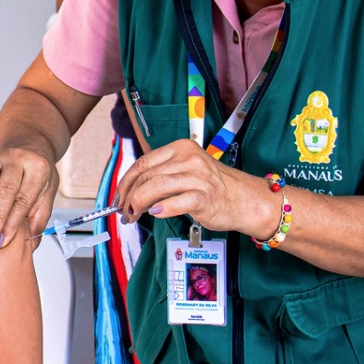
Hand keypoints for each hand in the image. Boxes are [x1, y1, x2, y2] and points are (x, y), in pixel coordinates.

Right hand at [0, 148, 58, 248]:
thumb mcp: (46, 196)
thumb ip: (37, 220)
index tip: (1, 242)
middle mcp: (16, 159)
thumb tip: (26, 246)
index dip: (12, 223)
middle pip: (4, 186)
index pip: (23, 199)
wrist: (32, 149)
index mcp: (37, 170)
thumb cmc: (37, 177)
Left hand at [114, 139, 276, 237]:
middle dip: (129, 196)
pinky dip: (161, 209)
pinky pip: (176, 202)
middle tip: (124, 212)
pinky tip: (155, 214)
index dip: (125, 182)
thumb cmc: (213, 187)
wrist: (245, 199)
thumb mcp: (186, 171)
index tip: (118, 197)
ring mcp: (198, 177)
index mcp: (181, 148)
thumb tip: (130, 192)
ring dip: (138, 204)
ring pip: (156, 186)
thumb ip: (161, 176)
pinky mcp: (205, 197)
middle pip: (146, 175)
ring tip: (134, 216)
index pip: (143, 162)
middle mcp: (189, 159)